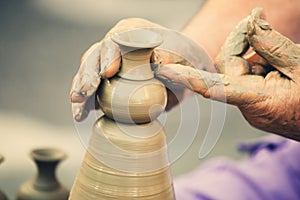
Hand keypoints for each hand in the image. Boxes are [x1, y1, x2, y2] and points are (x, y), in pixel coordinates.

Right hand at [70, 18, 204, 121]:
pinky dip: (87, 103)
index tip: (108, 73)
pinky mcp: (109, 82)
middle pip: (94, 57)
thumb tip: (154, 63)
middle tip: (84, 95)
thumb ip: (169, 59)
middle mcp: (116, 46)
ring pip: (88, 75)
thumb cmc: (185, 59)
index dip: (108, 56)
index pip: (115, 41)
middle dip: (87, 77)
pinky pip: (94, 91)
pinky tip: (82, 114)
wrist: (184, 72)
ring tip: (78, 111)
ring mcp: (109, 64)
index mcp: (132, 32)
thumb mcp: (182, 57)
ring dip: (81, 93)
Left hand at [156, 8, 299, 139]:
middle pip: (227, 66)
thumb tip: (251, 25)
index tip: (163, 69)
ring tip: (280, 53)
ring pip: (238, 69)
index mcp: (257, 102)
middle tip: (258, 22)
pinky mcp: (256, 100)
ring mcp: (251, 104)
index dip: (186, 77)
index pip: (212, 88)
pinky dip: (258, 61)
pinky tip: (275, 59)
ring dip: (254, 52)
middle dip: (241, 43)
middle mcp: (248, 106)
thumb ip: (274, 46)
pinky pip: (248, 75)